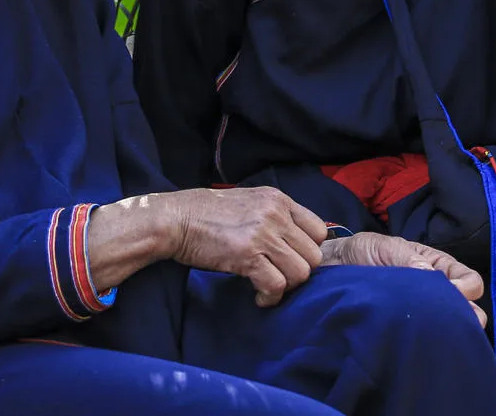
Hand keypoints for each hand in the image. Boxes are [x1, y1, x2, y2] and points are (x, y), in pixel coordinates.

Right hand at [160, 187, 327, 306]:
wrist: (175, 219)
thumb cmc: (207, 214)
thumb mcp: (249, 202)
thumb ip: (274, 216)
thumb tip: (294, 243)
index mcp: (278, 199)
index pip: (319, 230)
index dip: (308, 251)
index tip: (291, 260)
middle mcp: (275, 214)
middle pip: (314, 256)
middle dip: (298, 272)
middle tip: (278, 277)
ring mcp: (263, 234)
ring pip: (300, 273)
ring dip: (286, 286)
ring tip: (267, 287)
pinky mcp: (247, 255)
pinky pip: (276, 285)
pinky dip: (270, 297)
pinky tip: (258, 296)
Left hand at [320, 232, 486, 327]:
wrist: (333, 268)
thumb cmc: (363, 251)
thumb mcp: (387, 248)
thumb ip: (409, 260)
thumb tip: (434, 279)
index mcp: (437, 267)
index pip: (470, 282)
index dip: (466, 289)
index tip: (452, 294)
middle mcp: (435, 290)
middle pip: (467, 310)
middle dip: (465, 317)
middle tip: (451, 323)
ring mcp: (420, 310)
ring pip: (448, 327)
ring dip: (446, 330)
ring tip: (434, 333)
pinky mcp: (404, 327)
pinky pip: (422, 337)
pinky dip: (424, 340)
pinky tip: (417, 342)